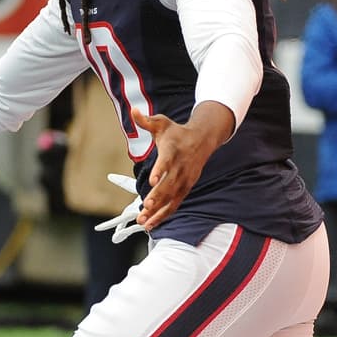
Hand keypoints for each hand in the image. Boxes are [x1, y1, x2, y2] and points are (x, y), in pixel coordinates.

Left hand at [131, 105, 227, 231]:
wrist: (202, 140)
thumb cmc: (177, 132)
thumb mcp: (162, 123)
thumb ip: (146, 120)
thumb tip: (134, 111)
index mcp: (173, 150)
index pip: (166, 162)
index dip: (160, 171)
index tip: (152, 180)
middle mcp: (180, 168)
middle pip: (168, 185)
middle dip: (157, 197)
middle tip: (145, 207)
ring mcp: (184, 180)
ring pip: (171, 199)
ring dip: (158, 211)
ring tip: (144, 222)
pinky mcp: (185, 188)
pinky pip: (174, 204)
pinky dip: (164, 215)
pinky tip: (151, 224)